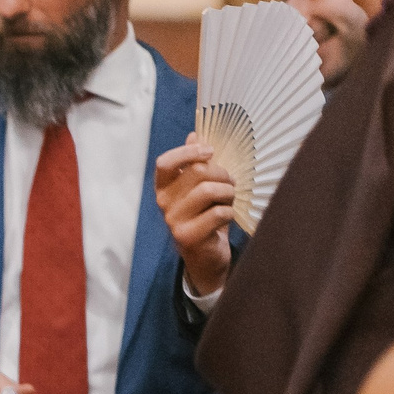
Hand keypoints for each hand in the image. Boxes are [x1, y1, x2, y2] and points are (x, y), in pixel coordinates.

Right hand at [155, 138, 234, 299]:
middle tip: (229, 184)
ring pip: (208, 190)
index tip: (210, 152)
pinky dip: (229, 213)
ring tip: (229, 201)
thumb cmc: (205, 218)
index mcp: (164, 189)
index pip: (165, 163)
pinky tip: (226, 218)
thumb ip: (194, 163)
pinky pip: (217, 212)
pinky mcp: (187, 236)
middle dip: (223, 174)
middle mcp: (163, 204)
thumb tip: (194, 135)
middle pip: (198, 172)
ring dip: (228, 193)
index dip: (188, 153)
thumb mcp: (199, 188)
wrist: (206, 257)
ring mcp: (173, 221)